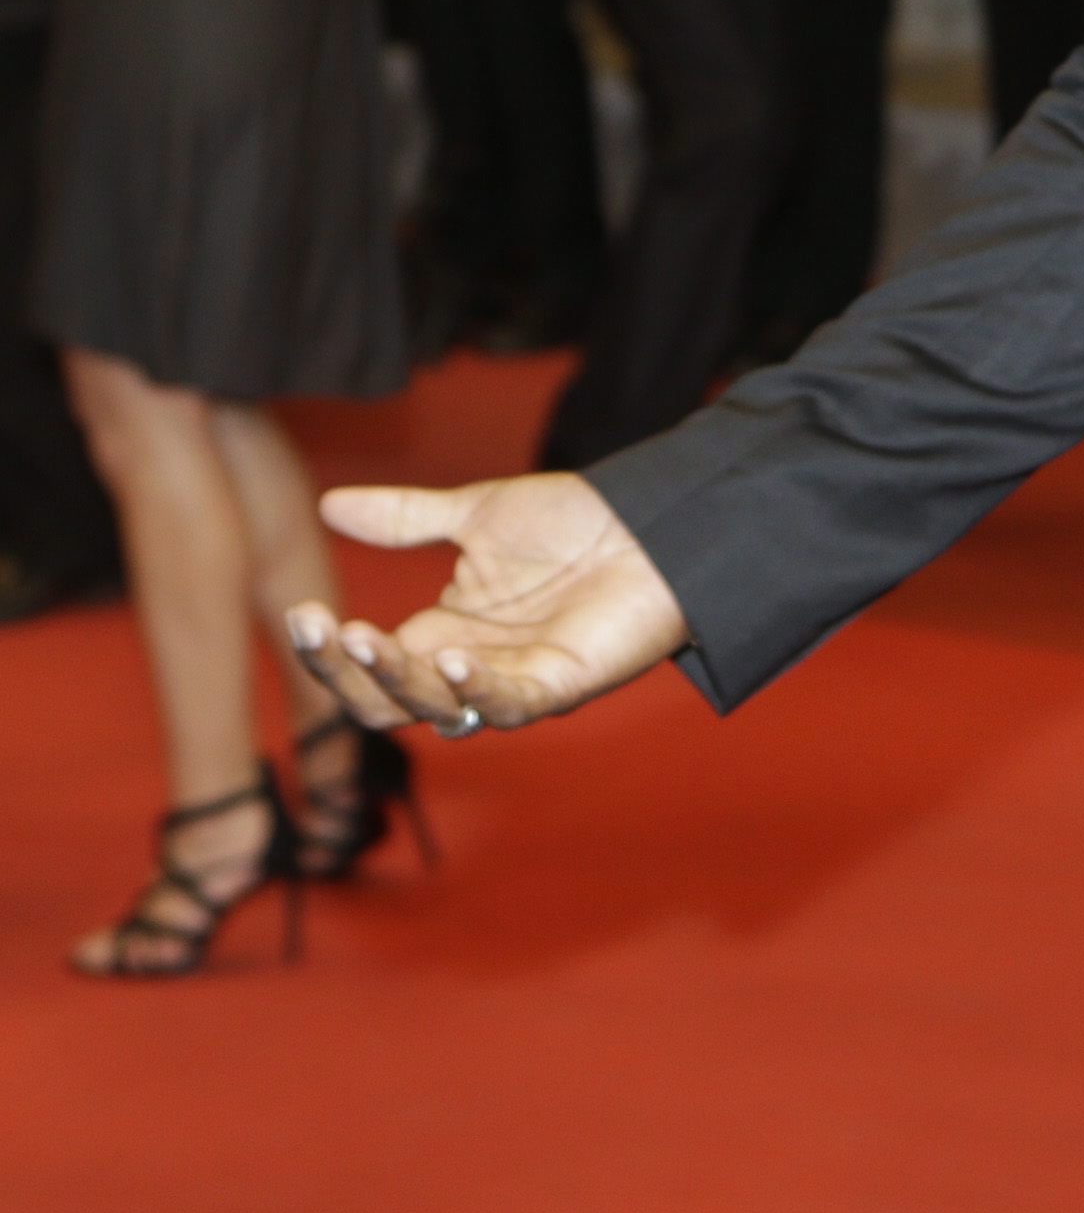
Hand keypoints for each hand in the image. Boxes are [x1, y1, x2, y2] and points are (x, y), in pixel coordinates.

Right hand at [286, 475, 689, 736]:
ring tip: (370, 639)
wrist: (654, 521)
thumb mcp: (475, 514)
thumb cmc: (574, 522)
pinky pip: (507, 705)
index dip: (329, 649)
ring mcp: (513, 681)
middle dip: (347, 672)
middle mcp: (468, 667)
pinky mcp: (561, 685)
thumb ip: (404, 520)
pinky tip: (449, 661)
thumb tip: (328, 502)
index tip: (300, 610)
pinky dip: (474, 689)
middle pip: (386, 701)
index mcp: (441, 634)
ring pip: (437, 710)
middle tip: (324, 628)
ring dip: (398, 681)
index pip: (366, 665)